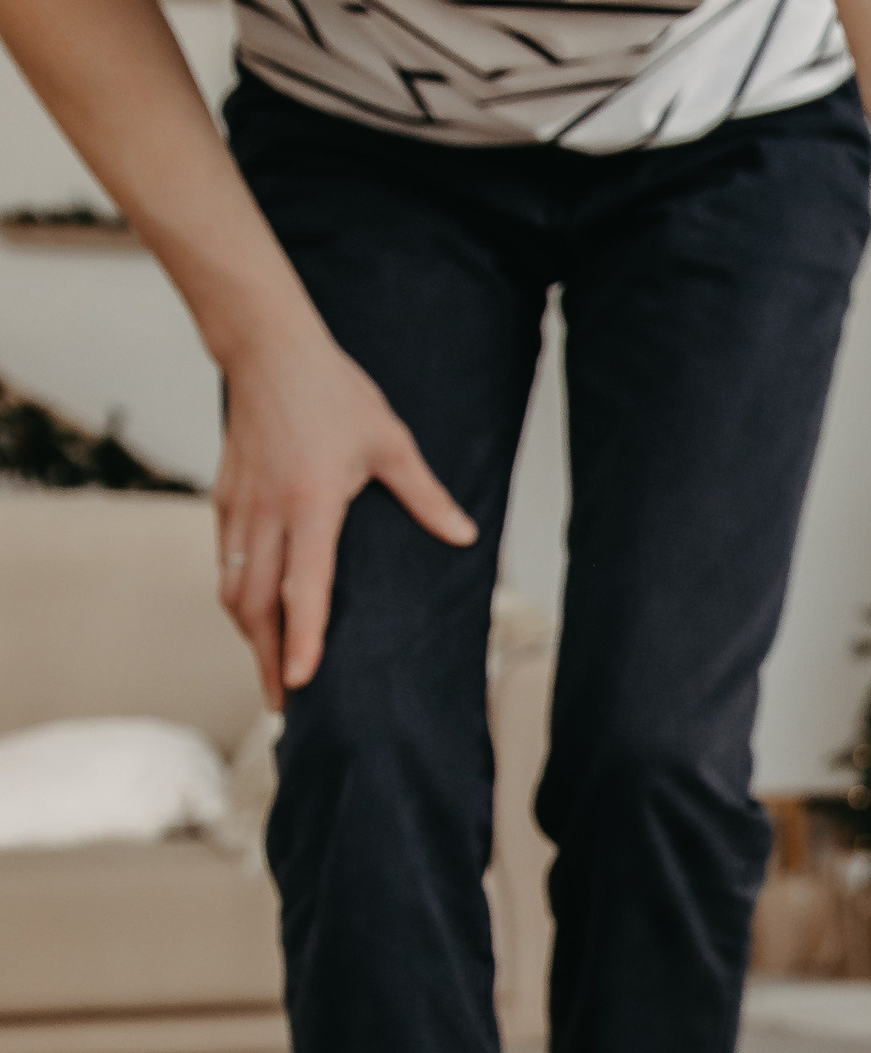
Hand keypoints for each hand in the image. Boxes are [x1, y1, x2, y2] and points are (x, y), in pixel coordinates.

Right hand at [214, 323, 476, 704]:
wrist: (268, 348)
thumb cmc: (333, 392)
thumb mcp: (390, 441)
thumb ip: (426, 496)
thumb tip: (465, 536)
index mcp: (312, 503)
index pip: (306, 586)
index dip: (303, 639)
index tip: (302, 682)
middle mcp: (268, 512)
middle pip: (256, 604)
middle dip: (267, 659)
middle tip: (283, 704)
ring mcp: (239, 506)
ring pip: (233, 586)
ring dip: (249, 634)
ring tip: (270, 670)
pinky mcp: (224, 497)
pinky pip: (225, 560)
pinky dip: (237, 596)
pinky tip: (255, 615)